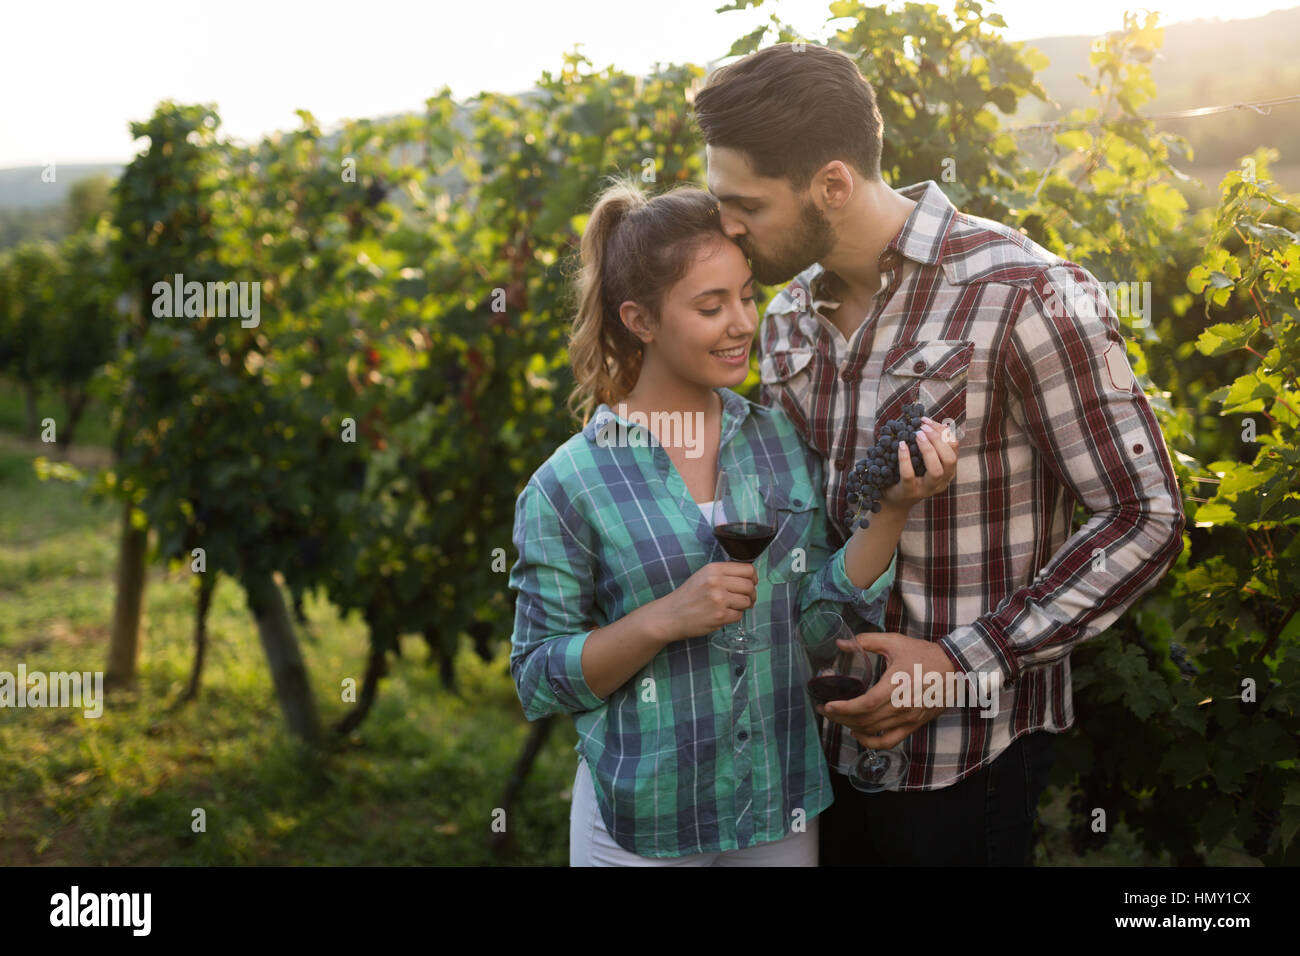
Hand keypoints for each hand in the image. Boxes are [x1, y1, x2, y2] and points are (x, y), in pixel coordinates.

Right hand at [651, 562, 756, 642]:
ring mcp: (718, 600)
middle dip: (751, 594)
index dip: (753, 577)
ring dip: (744, 606)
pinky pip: (739, 615)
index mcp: (714, 569)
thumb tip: (748, 577)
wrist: (670, 615)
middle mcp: (717, 582)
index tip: (751, 583)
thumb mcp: (703, 576)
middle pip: (749, 586)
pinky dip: (734, 616)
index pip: (747, 569)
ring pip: (747, 601)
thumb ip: (723, 574)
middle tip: (747, 599)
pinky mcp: (719, 616)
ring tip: (733, 607)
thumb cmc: (688, 596)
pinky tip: (724, 615)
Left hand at [816, 632, 957, 748]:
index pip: (866, 704)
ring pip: (874, 732)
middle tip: (825, 710)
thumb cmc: (925, 655)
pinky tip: (858, 734)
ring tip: (837, 719)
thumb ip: (867, 641)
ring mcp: (908, 719)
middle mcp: (902, 707)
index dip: (844, 708)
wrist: (956, 669)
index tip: (827, 706)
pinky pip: (889, 742)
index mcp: (896, 685)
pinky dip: (871, 743)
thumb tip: (842, 643)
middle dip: (841, 718)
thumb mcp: (895, 642)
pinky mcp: (913, 725)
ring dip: (851, 727)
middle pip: (865, 720)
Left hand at [880, 417, 958, 510]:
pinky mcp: (910, 492)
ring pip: (937, 470)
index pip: (954, 448)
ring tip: (917, 434)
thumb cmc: (911, 475)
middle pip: (950, 459)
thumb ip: (930, 446)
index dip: (945, 433)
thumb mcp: (924, 461)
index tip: (929, 422)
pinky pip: (909, 475)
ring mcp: (926, 489)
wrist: (895, 501)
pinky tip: (902, 445)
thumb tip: (927, 422)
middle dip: (938, 440)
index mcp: (948, 471)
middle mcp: (941, 481)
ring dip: (928, 449)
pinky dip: (905, 458)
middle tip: (923, 428)